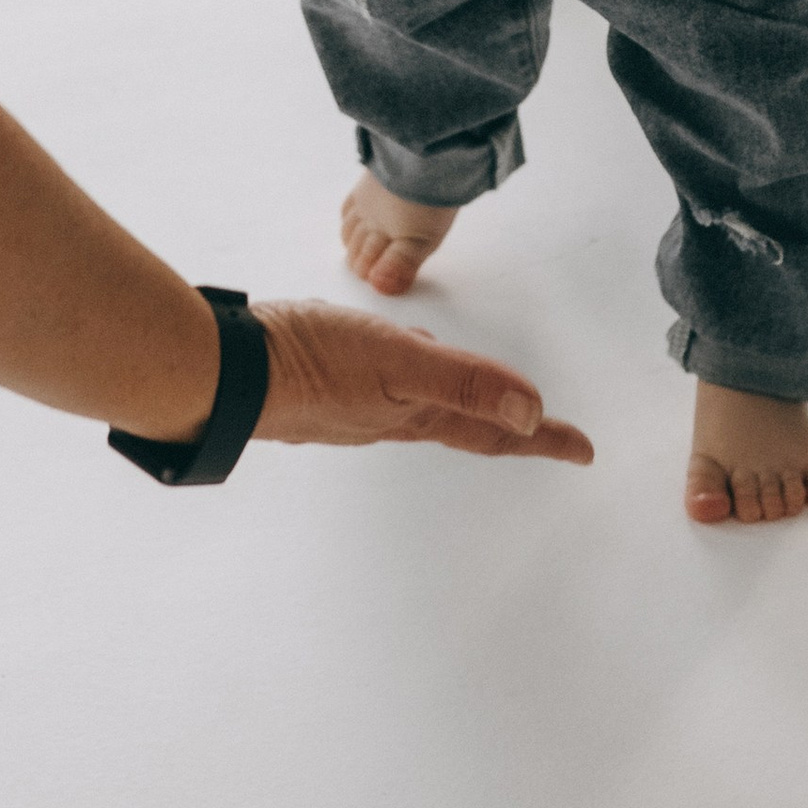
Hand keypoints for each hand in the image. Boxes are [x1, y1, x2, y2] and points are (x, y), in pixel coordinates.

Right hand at [253, 299, 592, 461]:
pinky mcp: (320, 391)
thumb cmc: (307, 361)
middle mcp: (388, 417)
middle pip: (462, 422)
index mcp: (414, 413)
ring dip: (458, 402)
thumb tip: (530, 411)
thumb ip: (461, 380)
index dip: (542, 437)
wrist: (224, 374)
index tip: (583, 450)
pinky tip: (390, 356)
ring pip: (420, 404)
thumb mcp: (394, 359)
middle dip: (506, 425)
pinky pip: (382, 386)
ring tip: (478, 394)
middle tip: (542, 429)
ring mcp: (352, 408)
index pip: (493, 429)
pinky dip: (406, 376)